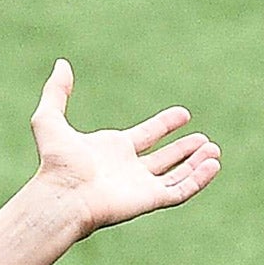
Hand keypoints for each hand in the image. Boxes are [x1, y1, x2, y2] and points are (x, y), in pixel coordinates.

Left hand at [30, 59, 220, 235]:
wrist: (62, 195)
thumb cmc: (55, 162)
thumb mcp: (50, 119)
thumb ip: (57, 92)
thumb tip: (61, 64)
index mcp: (114, 151)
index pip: (147, 136)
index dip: (166, 125)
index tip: (184, 114)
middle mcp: (129, 170)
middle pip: (165, 159)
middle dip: (186, 150)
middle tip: (206, 140)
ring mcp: (141, 187)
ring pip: (177, 175)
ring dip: (196, 163)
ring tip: (214, 150)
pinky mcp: (150, 200)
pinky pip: (181, 190)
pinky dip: (198, 179)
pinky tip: (212, 165)